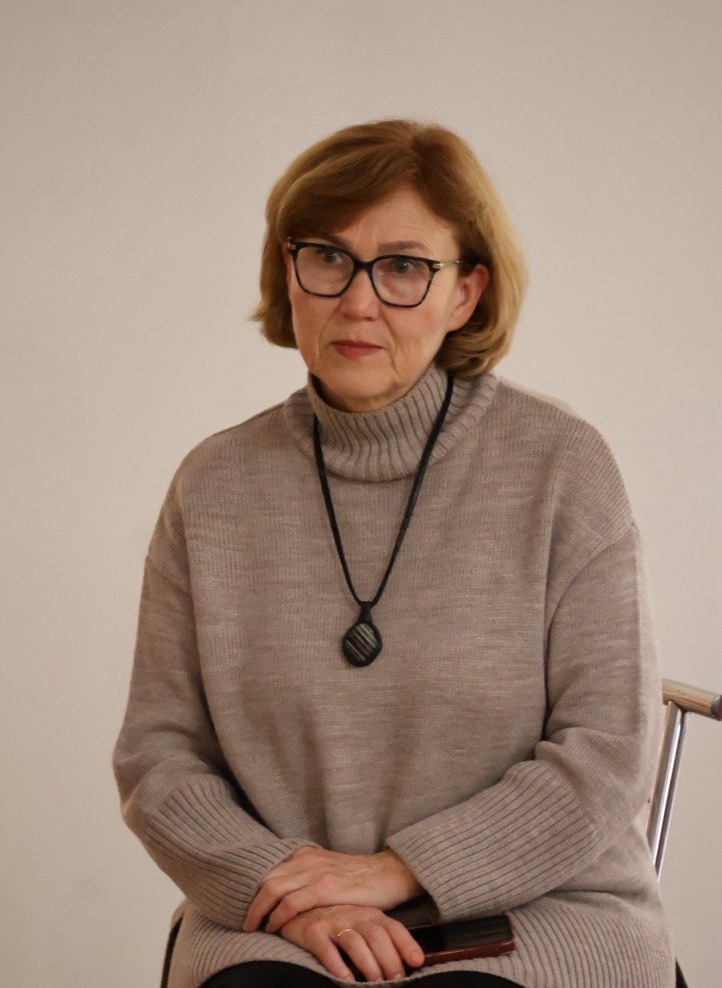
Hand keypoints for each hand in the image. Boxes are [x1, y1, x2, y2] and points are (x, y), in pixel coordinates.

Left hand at [243, 845, 422, 933]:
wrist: (389, 873)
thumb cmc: (358, 878)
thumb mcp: (327, 871)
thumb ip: (307, 878)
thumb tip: (285, 896)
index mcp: (305, 854)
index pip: (270, 872)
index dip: (255, 892)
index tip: (248, 909)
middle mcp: (307, 859)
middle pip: (266, 880)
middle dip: (252, 903)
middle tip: (246, 923)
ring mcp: (317, 871)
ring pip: (274, 889)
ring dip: (260, 911)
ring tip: (255, 928)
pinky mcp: (328, 886)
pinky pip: (292, 901)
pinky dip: (278, 915)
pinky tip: (274, 927)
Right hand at [278, 903, 424, 982]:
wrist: (296, 906)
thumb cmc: (334, 920)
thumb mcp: (360, 923)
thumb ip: (379, 937)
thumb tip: (404, 963)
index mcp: (369, 913)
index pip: (393, 927)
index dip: (406, 944)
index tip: (418, 962)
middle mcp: (353, 915)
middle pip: (377, 936)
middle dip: (389, 960)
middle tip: (395, 981)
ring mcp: (332, 921)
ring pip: (355, 943)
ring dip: (368, 965)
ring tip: (374, 984)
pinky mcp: (312, 931)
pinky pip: (326, 949)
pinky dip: (337, 966)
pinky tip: (345, 979)